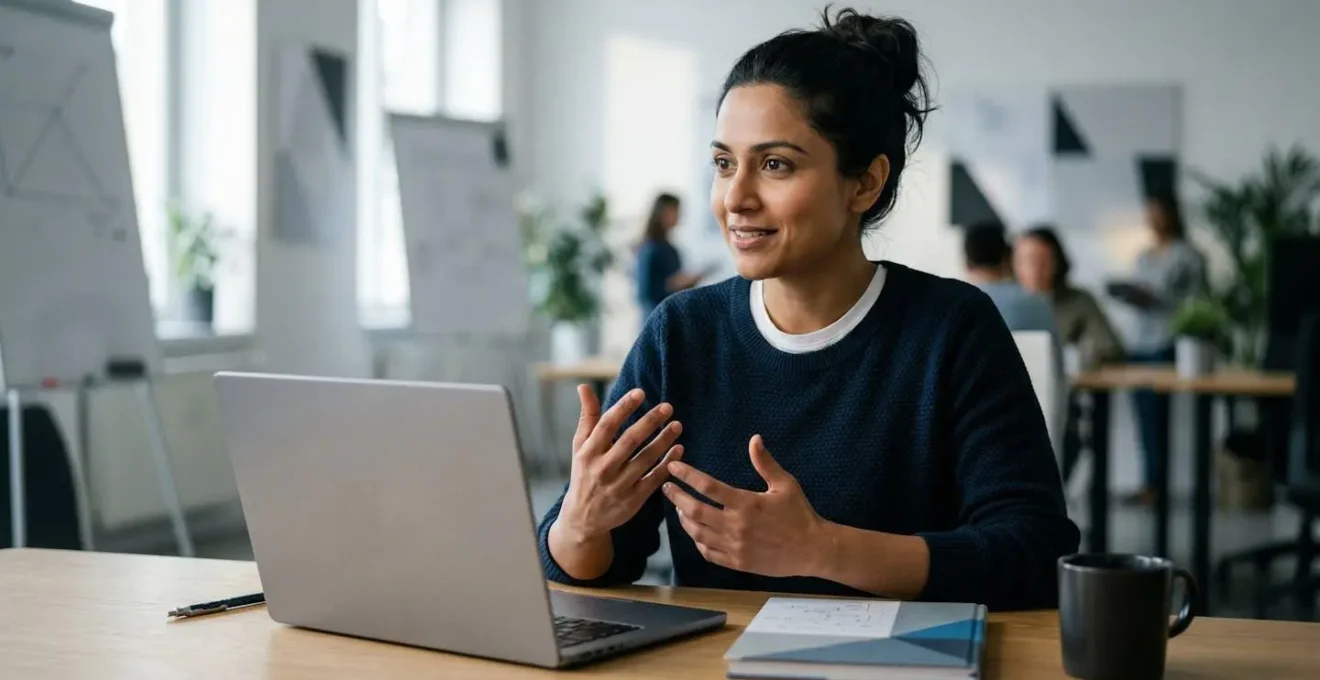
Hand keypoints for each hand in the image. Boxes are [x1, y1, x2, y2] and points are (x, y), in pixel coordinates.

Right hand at [556, 385, 683, 542]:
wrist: (583, 518)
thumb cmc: (584, 473)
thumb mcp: (580, 447)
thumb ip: (587, 417)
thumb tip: (584, 387)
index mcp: (588, 452)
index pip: (607, 425)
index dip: (624, 408)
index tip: (641, 393)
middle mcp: (602, 469)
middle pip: (629, 441)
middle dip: (650, 422)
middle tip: (668, 407)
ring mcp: (618, 486)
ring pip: (645, 459)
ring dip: (663, 441)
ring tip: (677, 425)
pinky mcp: (633, 500)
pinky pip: (654, 479)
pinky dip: (667, 464)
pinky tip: (679, 449)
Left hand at [663, 435, 827, 577]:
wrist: (812, 550)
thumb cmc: (799, 514)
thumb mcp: (785, 484)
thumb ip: (765, 463)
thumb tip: (754, 439)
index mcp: (746, 503)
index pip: (708, 487)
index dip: (687, 475)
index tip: (674, 467)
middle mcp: (736, 526)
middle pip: (695, 510)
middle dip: (676, 497)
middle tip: (667, 487)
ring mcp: (735, 547)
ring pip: (697, 533)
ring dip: (684, 519)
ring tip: (679, 508)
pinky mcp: (737, 562)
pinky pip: (708, 552)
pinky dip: (697, 541)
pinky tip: (695, 531)